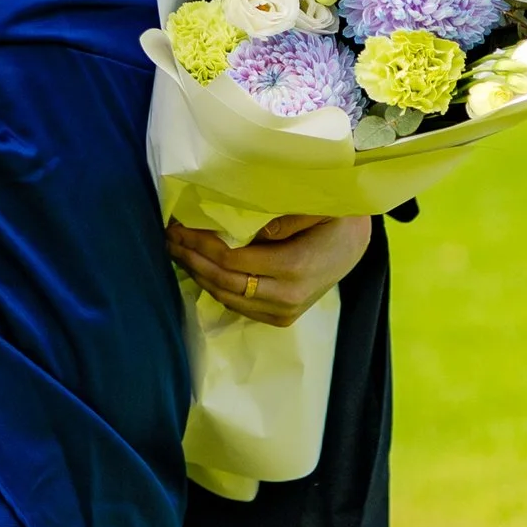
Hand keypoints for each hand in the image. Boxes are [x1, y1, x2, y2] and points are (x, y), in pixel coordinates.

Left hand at [168, 212, 371, 326]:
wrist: (357, 245)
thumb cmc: (335, 218)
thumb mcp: (316, 208)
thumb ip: (283, 217)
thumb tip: (247, 228)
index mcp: (294, 266)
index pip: (233, 259)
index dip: (201, 244)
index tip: (179, 226)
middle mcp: (288, 296)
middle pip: (224, 281)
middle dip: (192, 259)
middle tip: (169, 238)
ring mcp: (285, 312)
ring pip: (228, 297)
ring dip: (198, 275)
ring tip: (177, 252)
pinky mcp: (282, 318)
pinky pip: (240, 306)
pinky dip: (216, 288)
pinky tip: (200, 269)